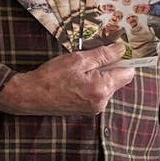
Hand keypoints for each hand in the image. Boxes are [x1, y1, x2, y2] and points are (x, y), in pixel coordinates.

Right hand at [0, 45, 135, 115]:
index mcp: (102, 88)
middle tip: (89, 59)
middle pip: (118, 80)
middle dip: (109, 68)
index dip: (123, 60)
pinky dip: (91, 85)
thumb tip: (121, 50)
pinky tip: (75, 81)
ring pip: (107, 87)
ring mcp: (94, 108)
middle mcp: (102, 102)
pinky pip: (97, 94)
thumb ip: (103, 55)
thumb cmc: (52, 76)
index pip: (128, 73)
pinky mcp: (86, 111)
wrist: (31, 95)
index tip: (115, 52)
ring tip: (79, 71)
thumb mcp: (78, 59)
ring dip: (98, 76)